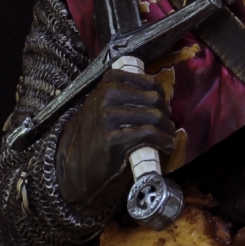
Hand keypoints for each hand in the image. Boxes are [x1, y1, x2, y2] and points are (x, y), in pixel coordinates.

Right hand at [55, 69, 174, 217]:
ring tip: (169, 136)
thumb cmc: (95, 132)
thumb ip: (124, 94)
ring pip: (155, 116)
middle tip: (168, 124)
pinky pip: (149, 134)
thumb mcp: (103, 104)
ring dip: (167, 128)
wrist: (76, 164)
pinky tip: (166, 146)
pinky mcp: (115, 139)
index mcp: (109, 82)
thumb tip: (157, 93)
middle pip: (154, 98)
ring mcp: (110, 117)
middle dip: (166, 113)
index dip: (160, 93)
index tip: (163, 104)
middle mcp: (108, 96)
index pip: (147, 81)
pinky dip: (164, 141)